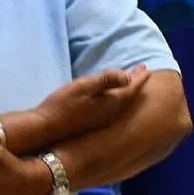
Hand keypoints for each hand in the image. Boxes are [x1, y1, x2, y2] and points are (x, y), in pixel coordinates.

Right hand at [34, 66, 149, 139]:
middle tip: (142, 71)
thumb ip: (106, 80)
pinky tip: (114, 95)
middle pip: (130, 95)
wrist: (48, 127)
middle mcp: (113, 113)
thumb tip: (128, 76)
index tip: (146, 67)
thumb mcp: (84, 86)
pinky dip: (119, 97)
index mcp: (112, 102)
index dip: (139, 77)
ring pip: (123, 102)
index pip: (131, 88)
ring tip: (130, 80)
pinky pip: (115, 106)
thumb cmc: (64, 104)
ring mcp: (104, 119)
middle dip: (136, 82)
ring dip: (128, 90)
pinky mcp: (96, 122)